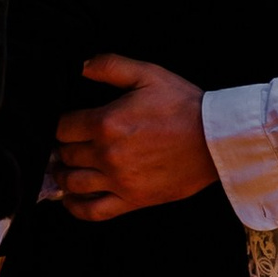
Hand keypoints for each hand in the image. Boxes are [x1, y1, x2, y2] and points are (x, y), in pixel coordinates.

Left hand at [53, 57, 216, 218]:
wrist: (216, 138)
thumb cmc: (184, 105)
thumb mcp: (148, 74)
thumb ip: (110, 66)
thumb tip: (81, 66)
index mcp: (106, 123)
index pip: (62, 128)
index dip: (61, 125)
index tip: (68, 125)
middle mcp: (108, 154)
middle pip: (65, 155)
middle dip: (63, 149)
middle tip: (67, 146)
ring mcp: (119, 180)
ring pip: (73, 183)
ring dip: (64, 176)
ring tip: (66, 169)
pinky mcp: (133, 200)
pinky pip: (93, 210)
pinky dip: (76, 207)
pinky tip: (71, 199)